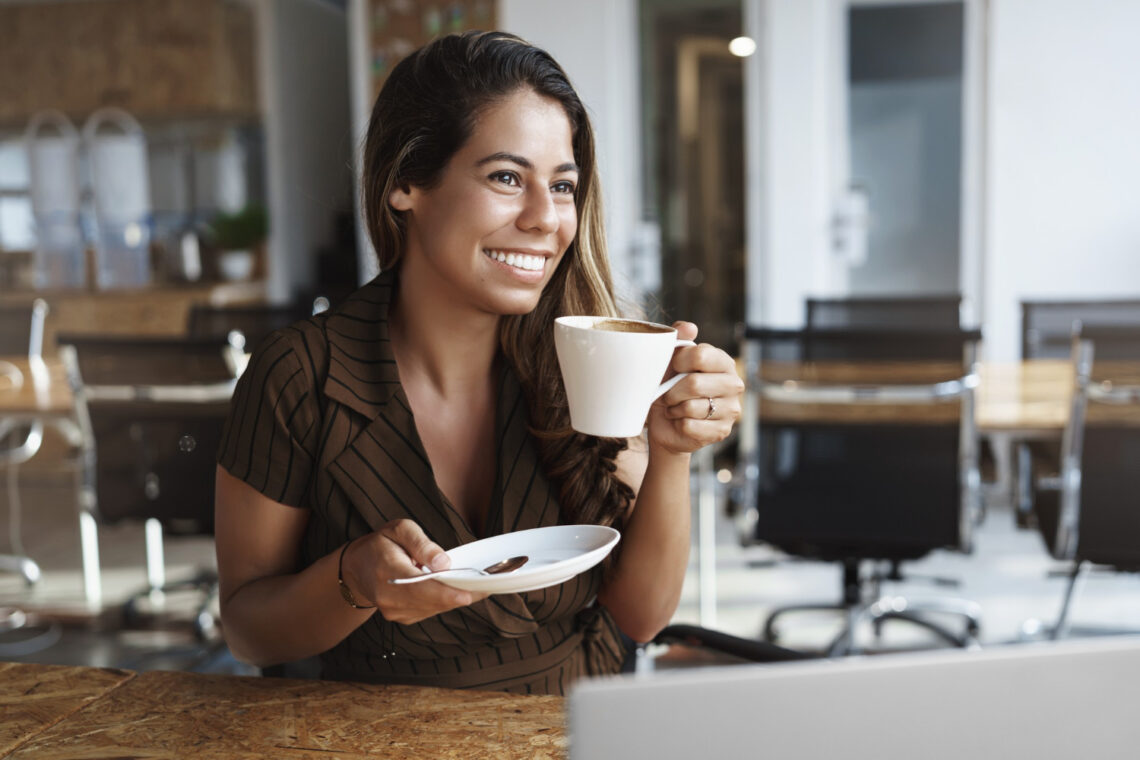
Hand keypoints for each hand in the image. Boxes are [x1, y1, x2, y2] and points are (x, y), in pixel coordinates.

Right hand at [340, 519, 486, 623]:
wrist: (357, 567)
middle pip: (432, 601)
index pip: (421, 587)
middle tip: (489, 585)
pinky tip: (457, 589)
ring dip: (457, 598)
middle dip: (462, 594)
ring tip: (479, 585)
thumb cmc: (381, 544)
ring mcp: (394, 611)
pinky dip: (446, 601)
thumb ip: (422, 544)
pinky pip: (431, 611)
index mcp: (388, 571)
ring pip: (435, 608)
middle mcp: (389, 597)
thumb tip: (444, 562)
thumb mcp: (399, 529)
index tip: (470, 593)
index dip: (447, 592)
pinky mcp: (402, 617)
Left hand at [646, 321, 743, 455]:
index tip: (673, 368)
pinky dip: (678, 424)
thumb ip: (678, 337)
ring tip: (675, 408)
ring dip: (674, 408)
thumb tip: (690, 327)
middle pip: (694, 384)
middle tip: (668, 394)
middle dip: (672, 391)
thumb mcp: (670, 359)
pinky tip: (681, 422)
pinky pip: (690, 426)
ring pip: (691, 407)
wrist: (667, 423)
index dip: (678, 361)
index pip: (700, 355)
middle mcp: (734, 384)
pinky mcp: (722, 431)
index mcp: (724, 361)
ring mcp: (732, 409)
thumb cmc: (670, 387)